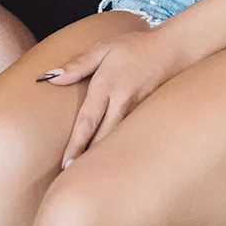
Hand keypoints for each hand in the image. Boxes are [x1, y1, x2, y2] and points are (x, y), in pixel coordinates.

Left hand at [41, 27, 198, 167]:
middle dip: (87, 159)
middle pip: (103, 138)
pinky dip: (122, 149)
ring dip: (104, 157)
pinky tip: (115, 160)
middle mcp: (123, 101)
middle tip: (71, 178)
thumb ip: (78, 64)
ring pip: (118, 141)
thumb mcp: (105, 48)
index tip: (65, 164)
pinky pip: (132, 137)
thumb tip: (50, 78)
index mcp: (107, 85)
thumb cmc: (136, 47)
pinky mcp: (150, 116)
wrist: (176, 49)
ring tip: (90, 176)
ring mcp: (139, 111)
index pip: (88, 121)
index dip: (76, 145)